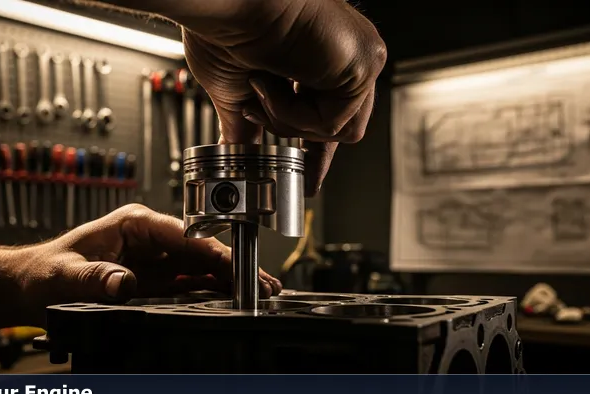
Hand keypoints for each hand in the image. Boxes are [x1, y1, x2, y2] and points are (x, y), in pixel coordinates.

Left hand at [12, 204, 281, 312]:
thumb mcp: (67, 275)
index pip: (185, 235)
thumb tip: (124, 283)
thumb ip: (95, 278)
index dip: (214, 251)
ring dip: (230, 279)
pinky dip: (214, 290)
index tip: (236, 265)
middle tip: (263, 283)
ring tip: (260, 293)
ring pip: (203, 266)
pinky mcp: (156, 278)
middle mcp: (151, 238)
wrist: (33, 287)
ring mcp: (157, 259)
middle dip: (234, 265)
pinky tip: (233, 299)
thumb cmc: (47, 271)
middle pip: (202, 250)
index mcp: (136, 223)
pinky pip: (191, 283)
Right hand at [181, 0, 386, 194]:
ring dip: (290, 123)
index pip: (329, 113)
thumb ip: (248, 123)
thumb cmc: (225, 26)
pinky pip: (334, 123)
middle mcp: (345, 53)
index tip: (308, 180)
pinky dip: (293, 115)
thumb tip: (238, 151)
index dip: (315, 150)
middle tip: (268, 133)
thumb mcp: (236, 88)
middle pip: (341, 124)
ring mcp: (359, 57)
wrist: (224, 4)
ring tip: (260, 88)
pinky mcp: (365, 63)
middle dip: (302, 140)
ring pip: (339, 130)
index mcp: (320, 54)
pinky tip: (269, 83)